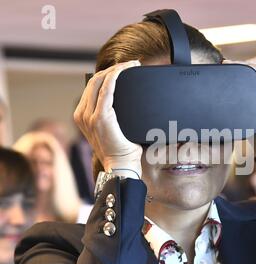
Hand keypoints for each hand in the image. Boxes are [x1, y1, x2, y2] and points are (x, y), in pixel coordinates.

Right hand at [74, 60, 142, 177]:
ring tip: (132, 65)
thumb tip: (125, 100)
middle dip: (113, 68)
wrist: (120, 166)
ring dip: (117, 69)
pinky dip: (117, 76)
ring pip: (100, 81)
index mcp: (82, 116)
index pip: (91, 87)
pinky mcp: (100, 117)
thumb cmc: (121, 151)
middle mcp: (81, 114)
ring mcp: (89, 115)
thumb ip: (111, 115)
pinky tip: (126, 70)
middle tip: (131, 64)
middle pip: (94, 80)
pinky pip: (107, 89)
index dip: (106, 74)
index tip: (122, 68)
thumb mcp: (112, 130)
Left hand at [223, 53, 255, 154]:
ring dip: (246, 63)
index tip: (228, 64)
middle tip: (228, 64)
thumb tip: (233, 76)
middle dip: (246, 61)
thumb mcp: (253, 102)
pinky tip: (239, 70)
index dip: (246, 64)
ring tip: (230, 65)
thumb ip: (250, 88)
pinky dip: (251, 69)